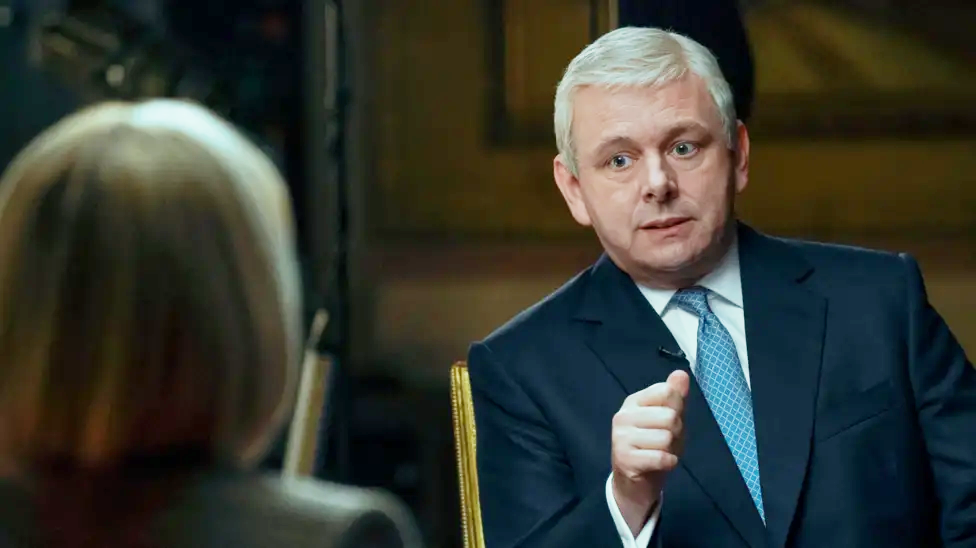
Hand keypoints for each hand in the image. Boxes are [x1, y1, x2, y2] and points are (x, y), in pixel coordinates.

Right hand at [611, 370, 689, 535]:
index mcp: (634, 401)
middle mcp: (623, 416)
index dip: (676, 409)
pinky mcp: (624, 459)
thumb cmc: (654, 446)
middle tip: (665, 442)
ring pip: (666, 437)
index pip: (666, 391)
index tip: (666, 422)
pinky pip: (660, 457)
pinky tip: (660, 464)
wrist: (636, 483)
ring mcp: (621, 437)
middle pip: (669, 416)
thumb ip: (676, 397)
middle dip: (676, 433)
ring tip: (660, 453)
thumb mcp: (669, 420)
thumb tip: (682, 374)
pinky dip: (668, 463)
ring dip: (671, 450)